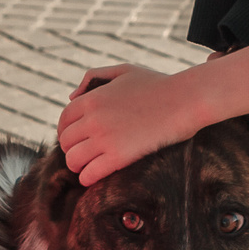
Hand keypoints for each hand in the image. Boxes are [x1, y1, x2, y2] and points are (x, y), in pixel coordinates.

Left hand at [58, 64, 187, 184]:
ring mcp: (104, 138)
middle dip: (73, 149)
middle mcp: (92, 119)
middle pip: (66, 142)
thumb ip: (94, 77)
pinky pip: (89, 174)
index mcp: (91, 99)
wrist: (185, 100)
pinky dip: (88, 179)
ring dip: (78, 166)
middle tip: (85, 155)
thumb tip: (72, 96)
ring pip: (73, 160)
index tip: (77, 140)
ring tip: (89, 167)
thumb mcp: (124, 71)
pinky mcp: (119, 156)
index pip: (63, 122)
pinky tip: (96, 177)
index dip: (67, 133)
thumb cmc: (158, 84)